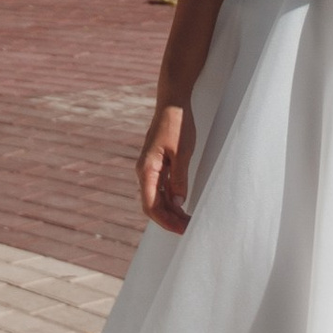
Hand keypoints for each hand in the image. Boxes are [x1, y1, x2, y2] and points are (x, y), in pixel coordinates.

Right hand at [138, 100, 196, 236]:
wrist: (172, 103)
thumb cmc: (177, 125)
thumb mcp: (183, 153)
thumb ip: (179, 179)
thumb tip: (178, 203)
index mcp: (147, 169)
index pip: (150, 205)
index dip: (165, 221)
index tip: (181, 229)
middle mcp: (145, 171)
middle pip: (152, 204)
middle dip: (168, 219)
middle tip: (188, 228)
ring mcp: (150, 168)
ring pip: (157, 197)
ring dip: (170, 210)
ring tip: (188, 219)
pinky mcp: (157, 164)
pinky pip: (161, 187)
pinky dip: (171, 198)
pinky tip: (183, 205)